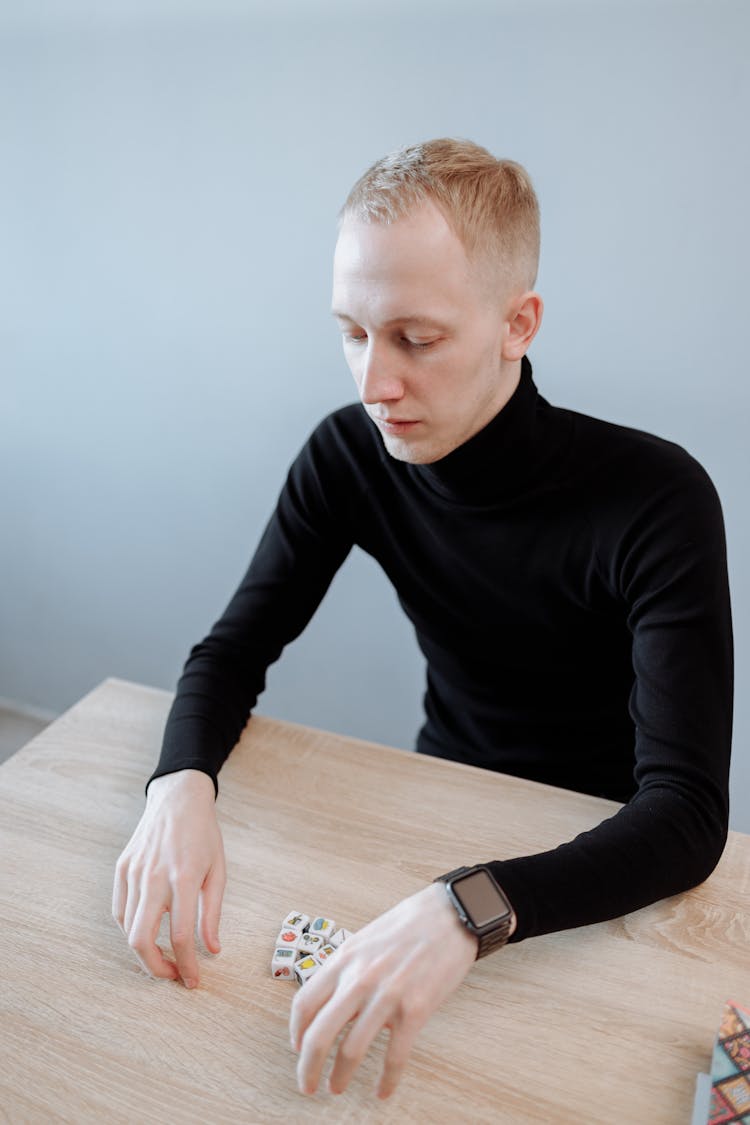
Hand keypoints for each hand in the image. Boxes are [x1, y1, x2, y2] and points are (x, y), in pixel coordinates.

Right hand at [112, 769, 225, 987]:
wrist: (178, 799)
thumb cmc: (204, 835)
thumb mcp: (219, 871)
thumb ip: (213, 913)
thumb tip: (212, 950)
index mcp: (184, 877)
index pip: (180, 935)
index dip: (187, 965)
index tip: (193, 980)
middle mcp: (154, 876)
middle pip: (141, 940)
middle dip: (156, 969)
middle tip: (173, 976)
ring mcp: (134, 872)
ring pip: (127, 929)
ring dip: (143, 953)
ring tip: (164, 958)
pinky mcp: (121, 869)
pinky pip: (119, 911)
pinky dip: (130, 929)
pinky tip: (147, 933)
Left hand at [289, 882, 478, 1099]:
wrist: (450, 915)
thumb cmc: (408, 926)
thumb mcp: (365, 940)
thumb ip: (347, 970)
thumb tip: (331, 1003)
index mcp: (344, 960)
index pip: (304, 1003)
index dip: (296, 1032)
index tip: (297, 1047)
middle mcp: (359, 979)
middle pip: (319, 1034)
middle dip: (308, 1067)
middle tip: (307, 1085)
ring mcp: (387, 995)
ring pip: (352, 1050)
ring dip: (340, 1077)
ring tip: (337, 1088)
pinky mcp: (415, 1010)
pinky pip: (395, 1056)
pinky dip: (386, 1080)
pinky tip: (382, 1091)